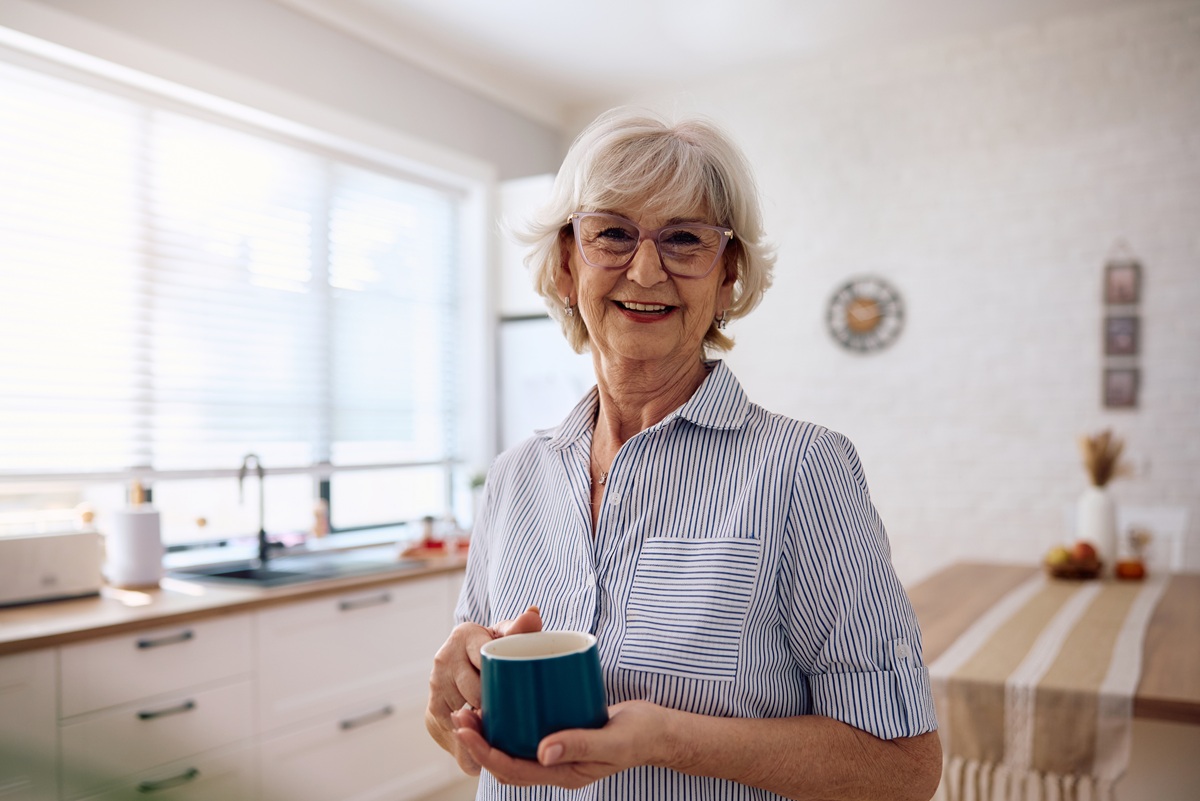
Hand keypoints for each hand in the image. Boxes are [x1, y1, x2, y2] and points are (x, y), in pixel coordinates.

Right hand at [426, 606, 541, 773]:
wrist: (462, 664)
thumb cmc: (492, 648)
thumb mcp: (506, 635)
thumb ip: (521, 628)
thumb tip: (534, 613)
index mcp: (465, 635)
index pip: (486, 660)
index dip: (501, 679)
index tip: (515, 691)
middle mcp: (445, 657)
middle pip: (475, 690)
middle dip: (492, 704)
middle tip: (513, 715)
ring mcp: (436, 683)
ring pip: (464, 713)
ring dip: (481, 724)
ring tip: (499, 728)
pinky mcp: (432, 706)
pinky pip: (454, 729)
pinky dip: (470, 736)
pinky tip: (483, 736)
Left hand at [452, 700, 667, 788]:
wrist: (660, 730)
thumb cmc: (640, 737)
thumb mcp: (613, 741)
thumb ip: (581, 745)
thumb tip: (543, 753)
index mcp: (564, 774)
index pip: (513, 770)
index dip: (485, 753)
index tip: (465, 731)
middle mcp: (556, 765)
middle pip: (507, 760)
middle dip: (479, 743)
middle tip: (460, 716)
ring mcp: (559, 749)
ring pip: (515, 746)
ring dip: (491, 732)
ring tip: (473, 709)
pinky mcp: (564, 731)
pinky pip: (530, 731)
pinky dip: (513, 719)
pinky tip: (506, 699)